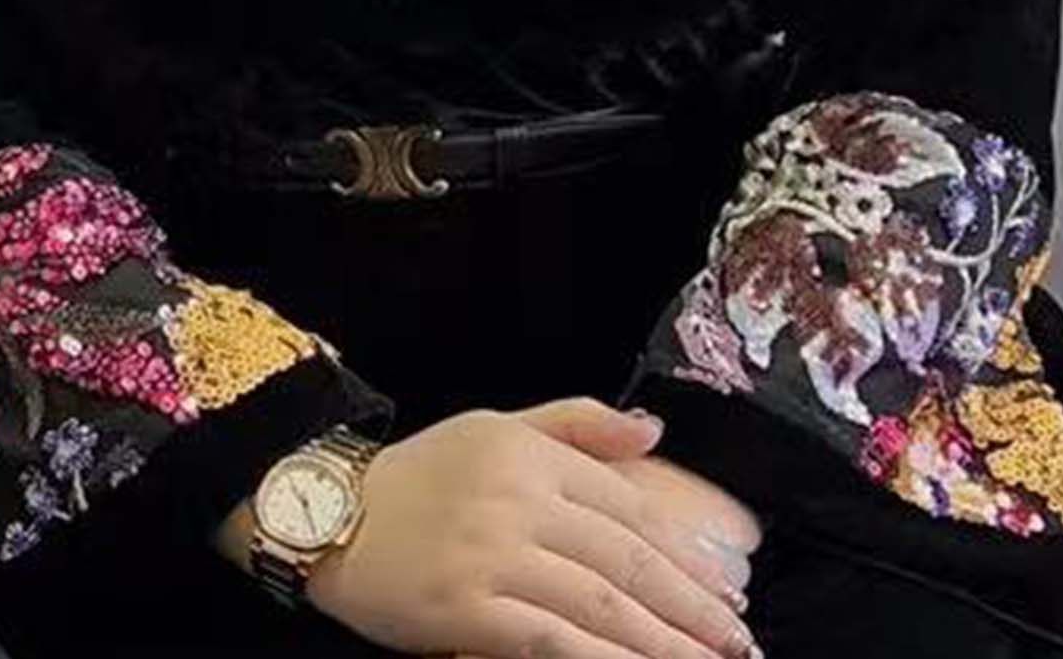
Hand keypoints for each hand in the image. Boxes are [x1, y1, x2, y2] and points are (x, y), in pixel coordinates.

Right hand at [286, 403, 759, 658]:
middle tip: (741, 642)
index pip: (629, 509)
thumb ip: (573, 425)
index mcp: (528, 454)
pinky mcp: (466, 609)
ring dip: (666, 643)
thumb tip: (653, 431)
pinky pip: (554, 641)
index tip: (730, 590)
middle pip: (627, 562)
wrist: (322, 514)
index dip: (687, 554)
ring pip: (602, 606)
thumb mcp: (491, 428)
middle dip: (694, 608)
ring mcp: (492, 556)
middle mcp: (516, 500)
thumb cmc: (415, 479)